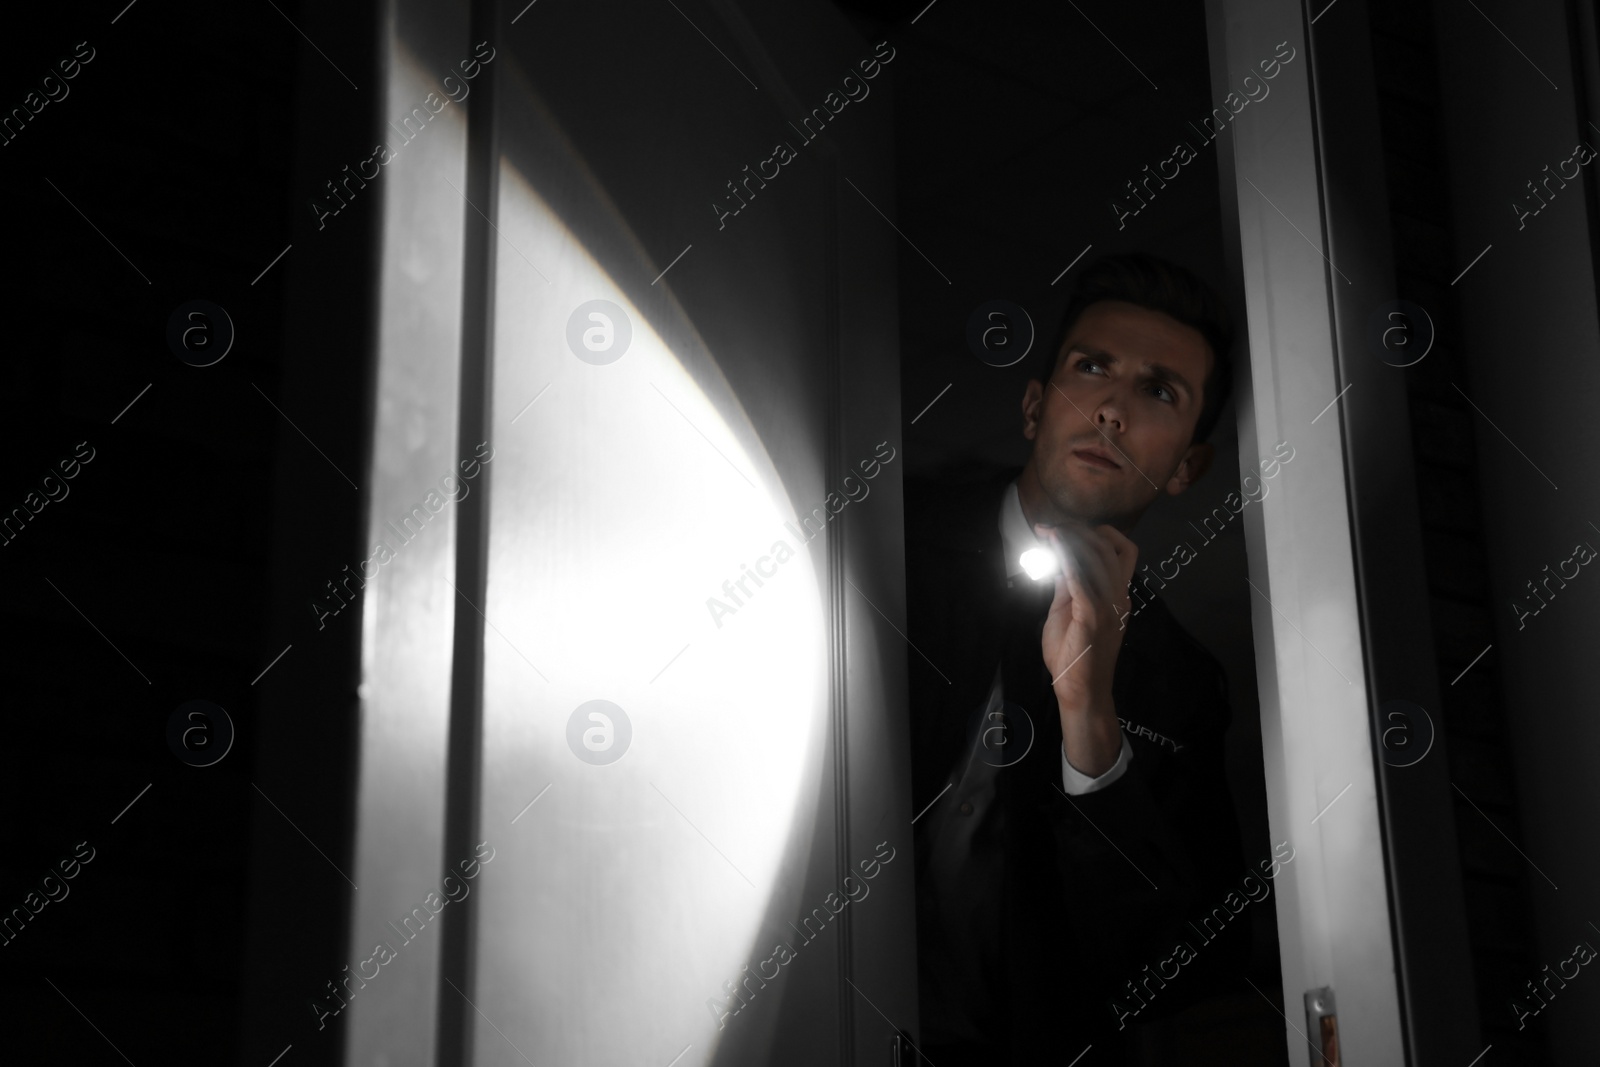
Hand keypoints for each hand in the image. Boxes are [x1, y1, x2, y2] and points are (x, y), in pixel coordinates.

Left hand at [1034, 521, 1138, 775]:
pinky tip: (1055, 549)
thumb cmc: (1073, 656)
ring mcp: (1108, 607)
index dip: (1096, 533)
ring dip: (1073, 540)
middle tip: (1052, 526)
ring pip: (1100, 558)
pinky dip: (1070, 560)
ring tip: (1050, 532)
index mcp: (1116, 595)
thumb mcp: (1067, 613)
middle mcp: (1118, 597)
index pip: (1120, 551)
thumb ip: (1067, 587)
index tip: (1063, 528)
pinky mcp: (1093, 618)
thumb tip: (1060, 560)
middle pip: (1111, 547)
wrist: (1080, 692)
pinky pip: (1084, 582)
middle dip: (1081, 529)